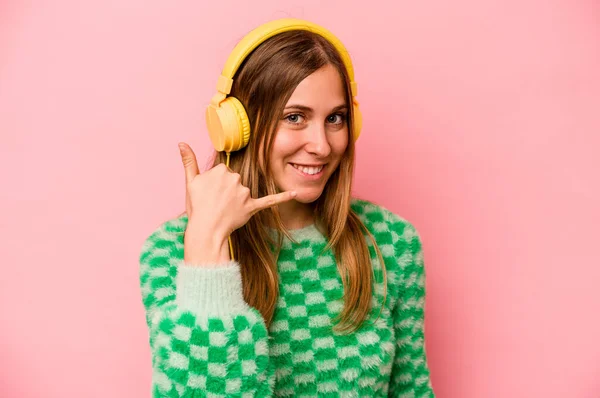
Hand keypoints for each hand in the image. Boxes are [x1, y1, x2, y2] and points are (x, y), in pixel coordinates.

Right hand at [178, 142, 296, 255]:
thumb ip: (188, 161)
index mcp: (221, 170)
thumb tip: (182, 142)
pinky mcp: (252, 206)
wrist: (205, 231)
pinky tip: (296, 193)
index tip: (209, 194)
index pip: (223, 173)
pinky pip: (270, 200)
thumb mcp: (190, 182)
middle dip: (226, 192)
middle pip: (234, 181)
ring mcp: (244, 193)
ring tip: (223, 212)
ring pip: (243, 193)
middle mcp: (235, 179)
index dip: (215, 184)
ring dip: (236, 201)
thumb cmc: (197, 208)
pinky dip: (283, 197)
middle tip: (215, 204)